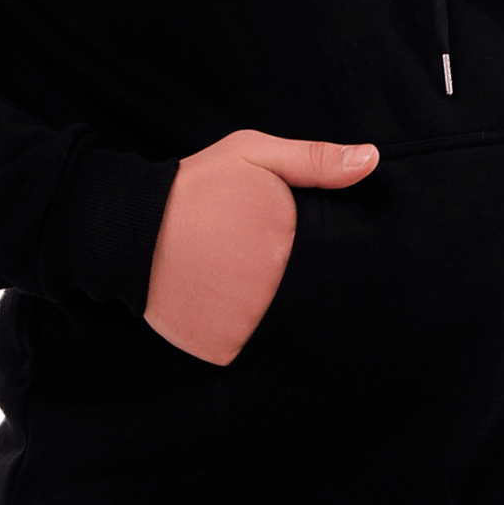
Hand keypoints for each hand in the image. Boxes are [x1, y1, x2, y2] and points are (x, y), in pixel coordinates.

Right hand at [143, 127, 378, 364]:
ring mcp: (250, 324)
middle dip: (290, 279)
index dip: (317, 249)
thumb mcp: (255, 154)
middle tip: (254, 257)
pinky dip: (239, 330)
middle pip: (306, 293)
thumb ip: (316, 160)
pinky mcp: (224, 349)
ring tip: (236, 277)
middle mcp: (276, 290)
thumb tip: (372, 159)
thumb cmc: (198, 185)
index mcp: (292, 243)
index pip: (331, 258)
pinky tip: (221, 302)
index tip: (290, 240)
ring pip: (280, 323)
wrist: (131, 227)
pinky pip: (247, 346)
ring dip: (267, 308)